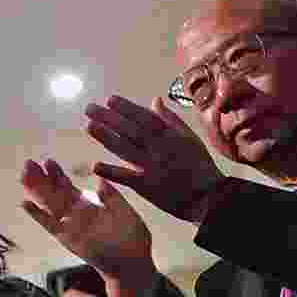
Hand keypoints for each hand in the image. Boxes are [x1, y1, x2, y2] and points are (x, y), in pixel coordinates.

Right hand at [14, 158, 154, 284]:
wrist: (133, 263)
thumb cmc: (132, 239)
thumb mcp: (124, 211)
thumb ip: (112, 197)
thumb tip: (101, 179)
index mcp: (89, 207)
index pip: (68, 188)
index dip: (58, 176)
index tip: (48, 162)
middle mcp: (76, 215)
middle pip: (54, 194)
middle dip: (41, 179)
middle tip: (28, 164)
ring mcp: (71, 226)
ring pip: (49, 205)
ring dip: (36, 191)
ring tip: (23, 176)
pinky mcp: (69, 238)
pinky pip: (50, 226)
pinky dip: (37, 215)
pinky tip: (25, 203)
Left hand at [83, 96, 225, 224]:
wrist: (208, 197)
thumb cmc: (199, 165)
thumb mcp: (189, 138)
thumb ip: (170, 119)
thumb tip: (155, 100)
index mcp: (171, 136)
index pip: (145, 118)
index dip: (127, 108)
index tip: (110, 99)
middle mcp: (160, 149)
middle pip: (130, 130)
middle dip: (109, 118)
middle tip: (89, 108)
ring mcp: (152, 167)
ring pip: (126, 149)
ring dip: (106, 137)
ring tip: (88, 126)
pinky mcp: (147, 186)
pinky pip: (127, 178)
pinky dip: (111, 172)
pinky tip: (94, 166)